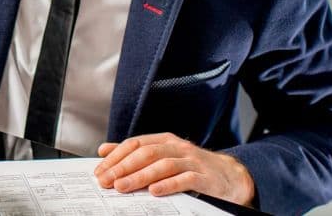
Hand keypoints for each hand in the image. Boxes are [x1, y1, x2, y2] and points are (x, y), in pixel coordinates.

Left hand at [94, 132, 254, 205]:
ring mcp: (192, 161)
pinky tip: (154, 191)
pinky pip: (185, 179)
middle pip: (146, 153)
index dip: (116, 157)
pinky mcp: (205, 177)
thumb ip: (135, 153)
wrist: (231, 177)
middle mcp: (178, 147)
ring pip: (162, 165)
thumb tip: (104, 150)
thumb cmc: (193, 168)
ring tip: (123, 187)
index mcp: (165, 140)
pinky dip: (169, 185)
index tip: (100, 171)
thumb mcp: (164, 156)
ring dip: (140, 176)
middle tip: (106, 181)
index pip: (135, 144)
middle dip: (123, 167)